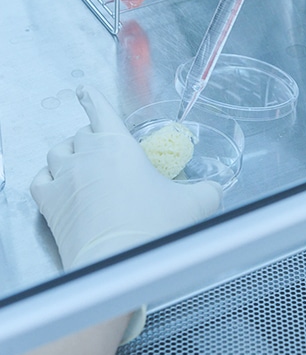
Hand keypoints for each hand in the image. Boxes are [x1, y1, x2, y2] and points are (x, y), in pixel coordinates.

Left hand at [31, 86, 221, 269]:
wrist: (118, 263)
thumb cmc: (154, 228)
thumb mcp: (195, 204)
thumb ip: (208, 191)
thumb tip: (215, 190)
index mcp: (118, 145)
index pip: (99, 110)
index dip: (92, 98)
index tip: (84, 91)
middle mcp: (85, 155)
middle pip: (82, 134)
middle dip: (93, 137)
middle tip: (107, 150)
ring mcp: (63, 178)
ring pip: (57, 152)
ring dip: (69, 153)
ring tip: (82, 164)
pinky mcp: (48, 204)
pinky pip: (40, 179)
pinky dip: (49, 176)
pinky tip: (58, 182)